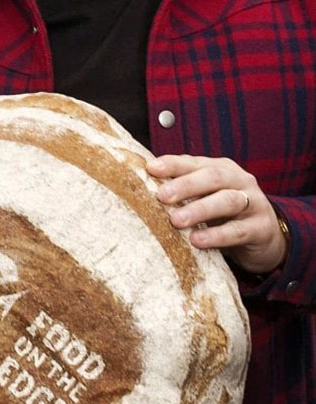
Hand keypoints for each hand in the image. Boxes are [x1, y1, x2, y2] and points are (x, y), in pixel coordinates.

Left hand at [147, 154, 287, 275]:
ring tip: (176, 221)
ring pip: (228, 201)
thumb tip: (139, 187)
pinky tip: (197, 241)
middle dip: (186, 185)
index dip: (173, 164)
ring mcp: (254, 203)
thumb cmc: (223, 214)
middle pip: (213, 177)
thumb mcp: (204, 198)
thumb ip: (180, 191)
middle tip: (162, 196)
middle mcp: (239, 181)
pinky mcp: (261, 228)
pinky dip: (217, 235)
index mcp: (220, 169)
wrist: (265, 238)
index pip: (194, 163)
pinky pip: (239, 231)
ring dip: (200, 209)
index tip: (150, 169)